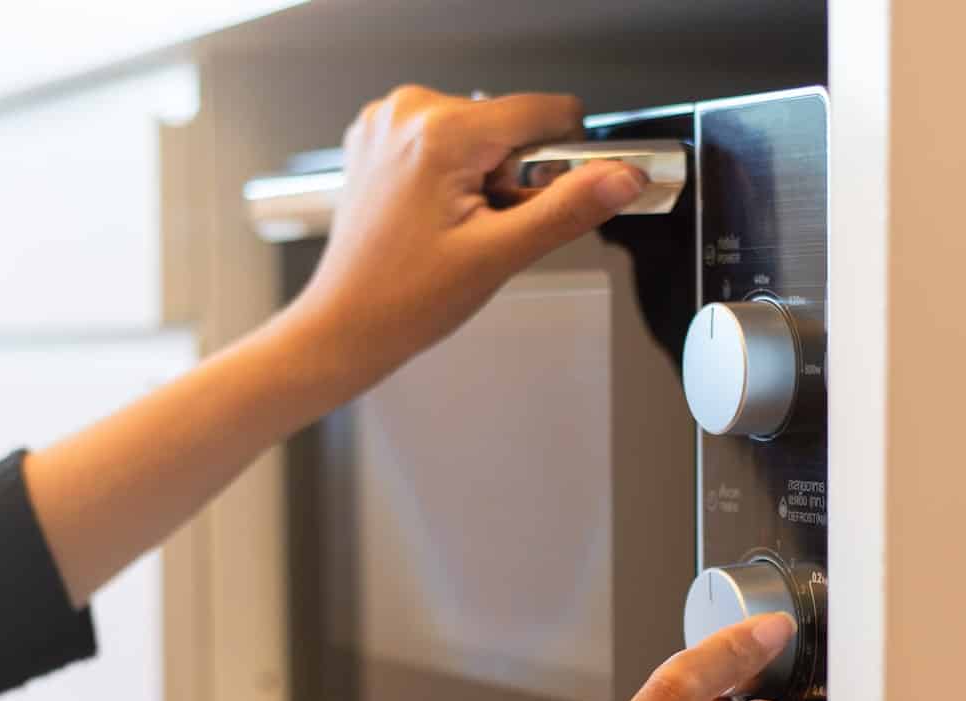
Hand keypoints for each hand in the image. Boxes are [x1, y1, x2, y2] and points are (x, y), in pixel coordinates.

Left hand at [279, 85, 647, 394]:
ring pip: (482, 134)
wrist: (344, 325)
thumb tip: (621, 177)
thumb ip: (569, 209)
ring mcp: (389, 122)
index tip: (541, 203)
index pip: (547, 111)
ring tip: (454, 227)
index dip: (563, 161)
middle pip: (512, 124)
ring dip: (485, 178)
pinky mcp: (381, 137)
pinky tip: (435, 217)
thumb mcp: (500, 256)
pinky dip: (454, 174)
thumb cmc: (402, 299)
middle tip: (482, 229)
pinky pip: (448, 141)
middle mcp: (409, 111)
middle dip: (514, 177)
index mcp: (440, 131)